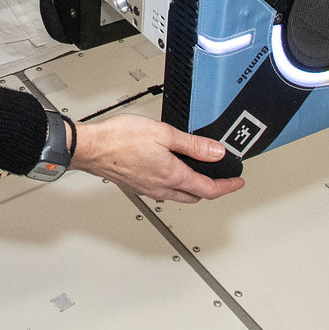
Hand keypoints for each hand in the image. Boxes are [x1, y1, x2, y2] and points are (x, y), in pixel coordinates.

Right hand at [71, 114, 244, 203]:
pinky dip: (174, 185)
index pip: (208, 189)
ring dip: (193, 189)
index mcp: (172, 175)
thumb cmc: (120, 139)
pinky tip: (170, 171)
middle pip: (195, 196)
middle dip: (211, 189)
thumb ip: (193, 145)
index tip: (237, 182)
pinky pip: (163, 191)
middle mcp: (161, 187)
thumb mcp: (163, 133)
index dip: (227, 187)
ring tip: (199, 174)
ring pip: (179, 196)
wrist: (91, 147)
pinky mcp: (137, 185)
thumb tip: (216, 152)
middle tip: (221, 179)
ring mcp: (148, 189)